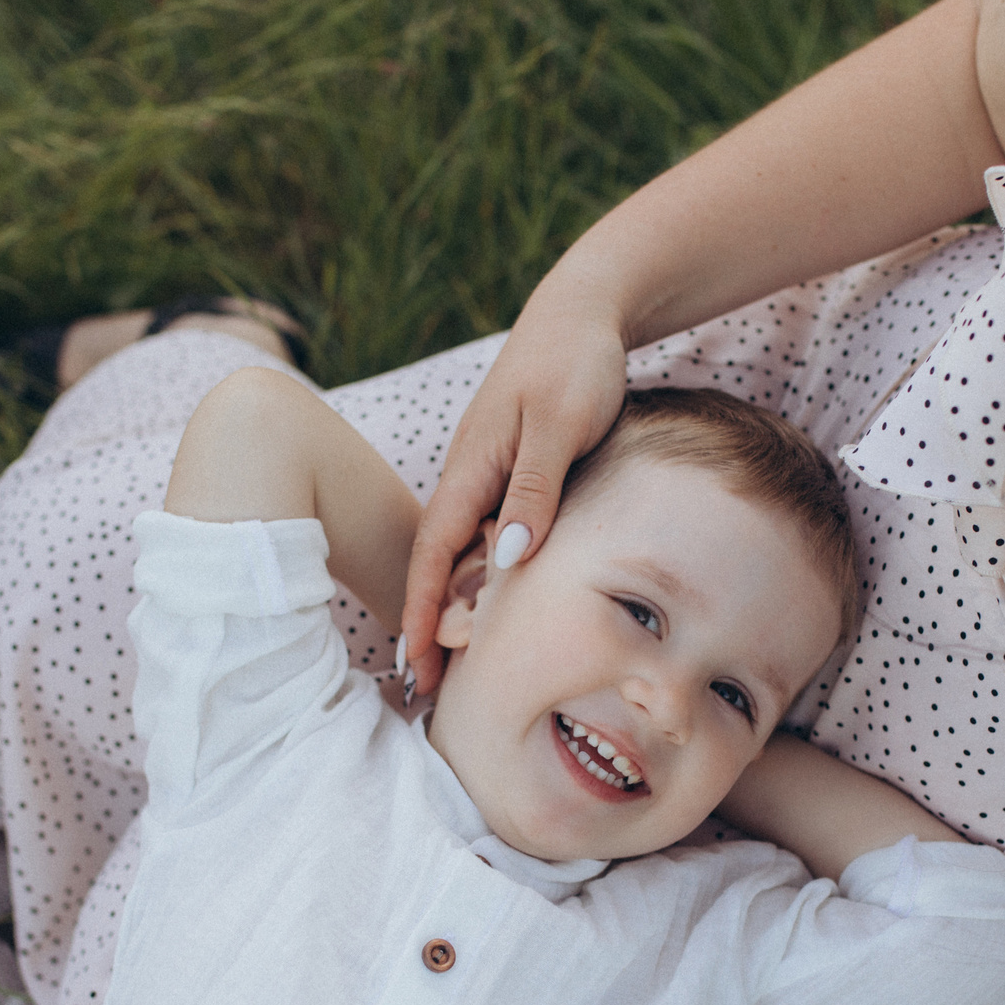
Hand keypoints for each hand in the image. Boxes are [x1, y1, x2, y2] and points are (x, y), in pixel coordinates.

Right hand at [399, 277, 630, 691]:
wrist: (586, 312)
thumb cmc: (575, 363)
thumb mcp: (560, 426)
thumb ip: (535, 492)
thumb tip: (508, 561)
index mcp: (471, 470)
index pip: (433, 558)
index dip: (423, 616)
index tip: (418, 668)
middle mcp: (471, 479)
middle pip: (440, 566)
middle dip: (431, 626)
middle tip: (431, 692)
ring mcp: (489, 476)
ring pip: (465, 555)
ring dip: (457, 609)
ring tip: (459, 667)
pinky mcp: (512, 474)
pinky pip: (491, 537)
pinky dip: (486, 578)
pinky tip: (497, 608)